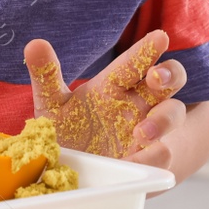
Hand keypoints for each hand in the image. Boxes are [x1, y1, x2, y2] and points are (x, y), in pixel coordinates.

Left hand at [23, 29, 183, 158]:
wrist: (81, 172)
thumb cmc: (71, 130)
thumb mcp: (54, 104)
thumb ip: (46, 76)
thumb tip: (34, 43)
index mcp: (115, 85)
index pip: (134, 62)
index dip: (147, 49)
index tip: (159, 37)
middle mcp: (137, 104)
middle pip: (170, 80)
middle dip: (170, 74)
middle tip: (156, 77)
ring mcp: (148, 131)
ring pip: (173, 114)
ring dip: (163, 119)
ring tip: (141, 132)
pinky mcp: (150, 159)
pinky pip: (163, 154)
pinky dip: (154, 156)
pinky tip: (137, 160)